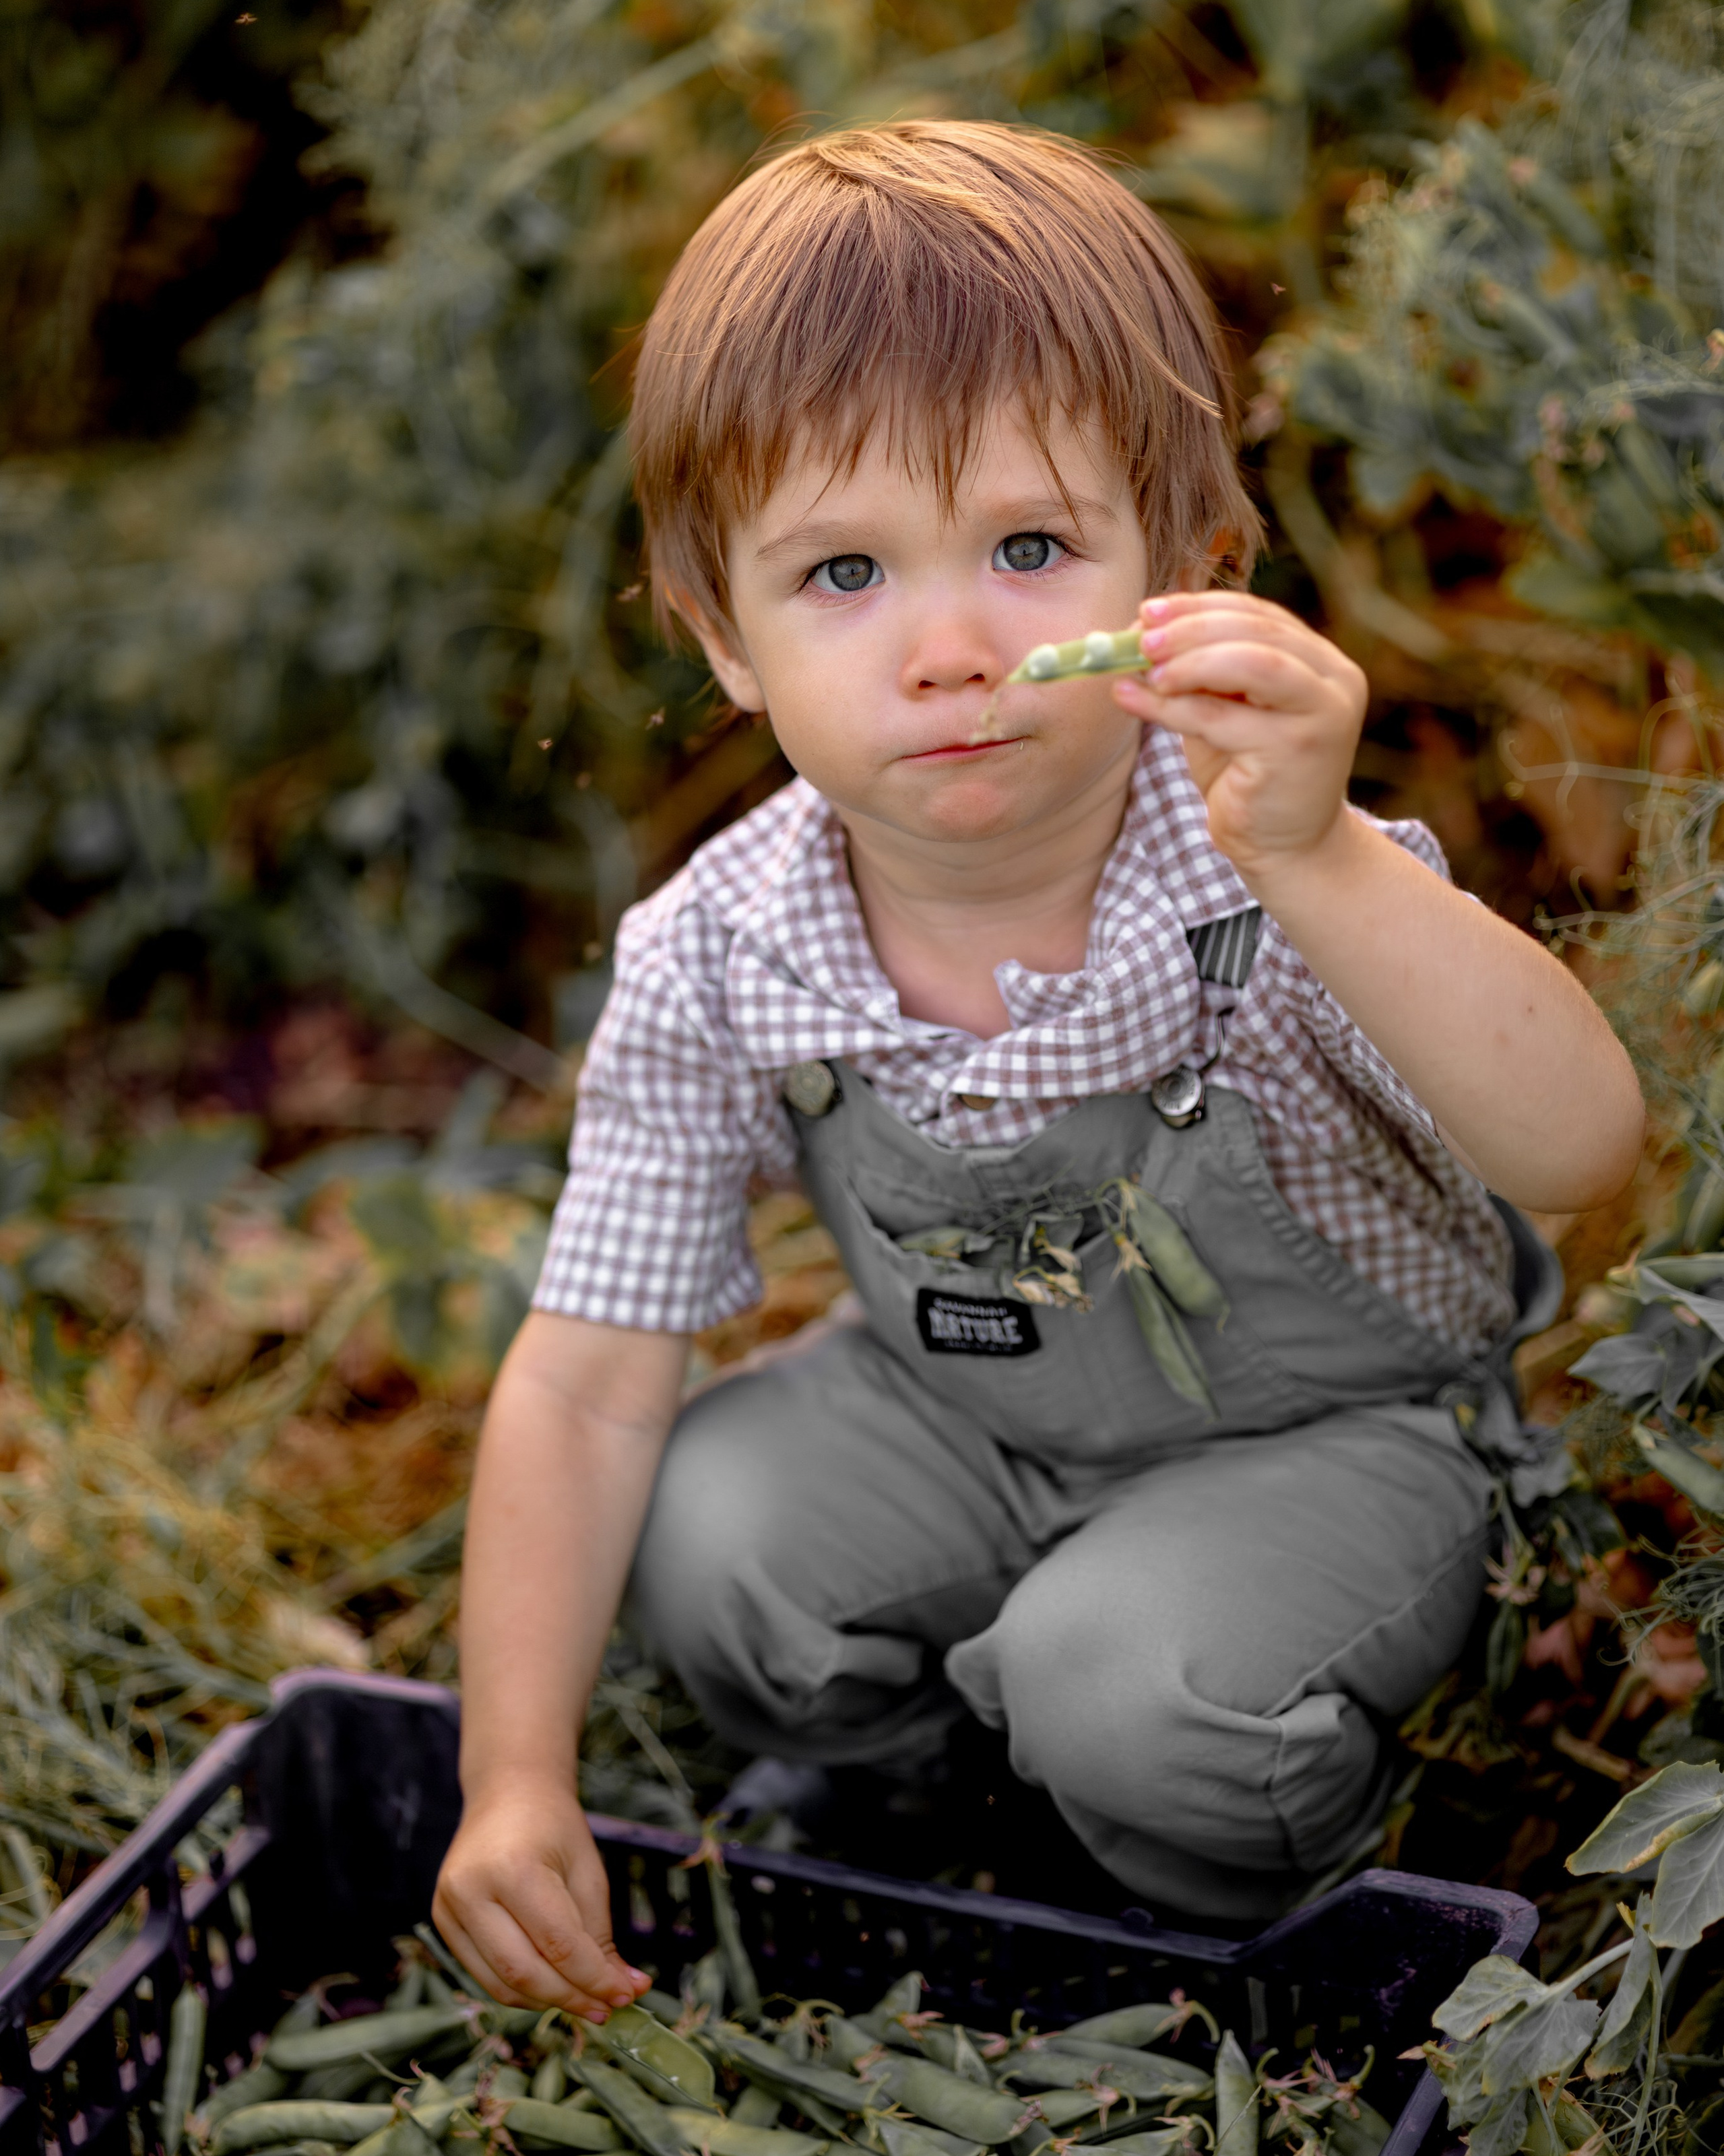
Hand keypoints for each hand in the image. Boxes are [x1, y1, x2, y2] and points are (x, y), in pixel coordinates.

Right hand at [432, 1769, 649, 2017]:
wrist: (507, 1793)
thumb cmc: (554, 1826)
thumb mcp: (587, 1872)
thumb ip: (599, 1935)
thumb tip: (624, 1989)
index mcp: (514, 1868)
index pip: (558, 1944)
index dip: (595, 1979)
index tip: (627, 1994)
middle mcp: (471, 1890)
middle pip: (524, 1972)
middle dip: (572, 1998)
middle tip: (609, 2007)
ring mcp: (448, 1908)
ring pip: (500, 1983)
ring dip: (547, 2002)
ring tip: (585, 2002)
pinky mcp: (442, 1921)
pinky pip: (483, 1974)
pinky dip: (520, 1989)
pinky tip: (551, 1987)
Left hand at [1112, 592, 1366, 880]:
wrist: (1284, 848)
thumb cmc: (1249, 777)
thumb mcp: (1226, 712)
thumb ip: (1202, 675)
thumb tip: (1139, 634)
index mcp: (1320, 662)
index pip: (1260, 615)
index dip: (1201, 607)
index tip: (1149, 610)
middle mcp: (1334, 679)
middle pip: (1257, 631)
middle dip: (1191, 629)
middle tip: (1140, 639)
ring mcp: (1322, 713)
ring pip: (1250, 663)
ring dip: (1188, 661)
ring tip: (1143, 670)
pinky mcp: (1297, 749)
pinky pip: (1221, 717)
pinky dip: (1170, 707)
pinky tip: (1132, 699)